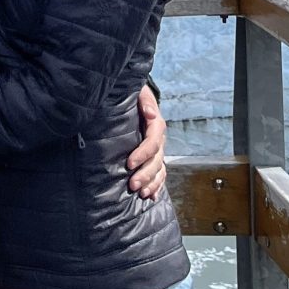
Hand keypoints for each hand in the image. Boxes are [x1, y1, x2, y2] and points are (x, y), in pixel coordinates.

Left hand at [127, 83, 166, 198]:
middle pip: (157, 160)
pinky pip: (159, 174)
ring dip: (152, 183)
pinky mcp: (152, 157)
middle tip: (132, 185)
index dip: (143, 153)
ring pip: (159, 169)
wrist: (131, 99)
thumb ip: (145, 101)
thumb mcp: (139, 93)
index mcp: (155, 124)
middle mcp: (158, 139)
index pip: (153, 141)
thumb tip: (151, 114)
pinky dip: (157, 185)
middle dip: (146, 174)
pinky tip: (151, 196)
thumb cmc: (132, 96)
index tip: (129, 163)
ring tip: (141, 193)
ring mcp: (157, 150)